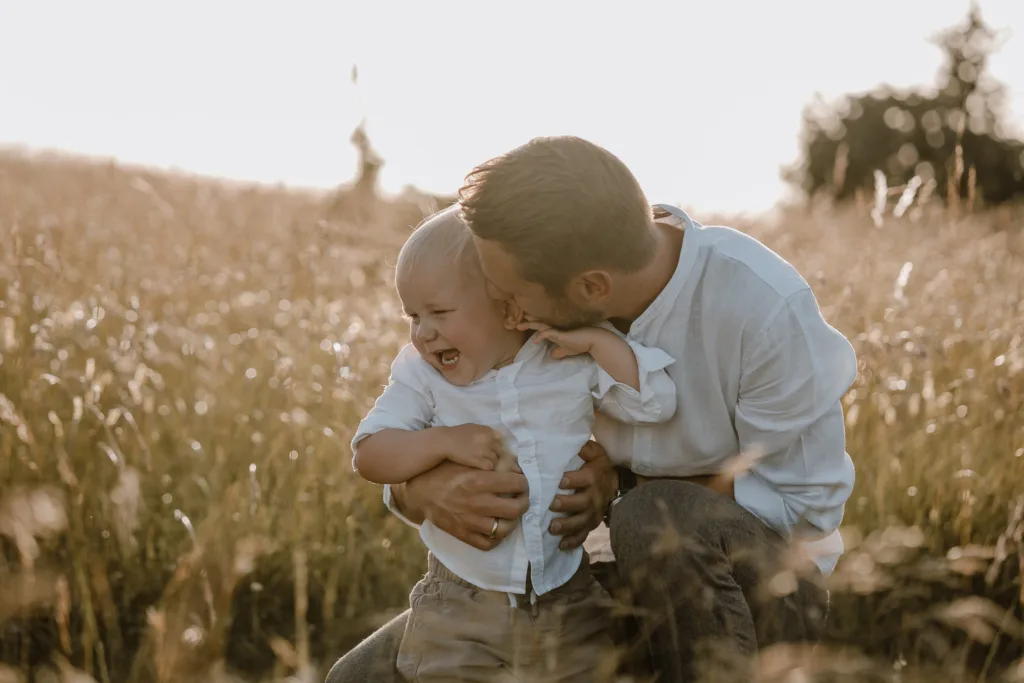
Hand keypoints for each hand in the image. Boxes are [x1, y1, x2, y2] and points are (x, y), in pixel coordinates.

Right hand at [404, 461, 529, 550]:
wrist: (419, 491)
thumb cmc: (443, 471)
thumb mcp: (466, 459)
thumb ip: (491, 461)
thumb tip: (515, 464)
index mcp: (478, 481)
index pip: (516, 483)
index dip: (523, 482)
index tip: (522, 482)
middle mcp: (476, 503)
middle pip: (515, 509)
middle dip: (524, 502)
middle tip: (522, 498)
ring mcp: (470, 522)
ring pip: (504, 529)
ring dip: (513, 522)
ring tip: (511, 514)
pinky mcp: (462, 534)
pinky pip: (487, 544)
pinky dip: (497, 539)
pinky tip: (497, 528)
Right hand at [442, 424, 506, 470]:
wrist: (444, 441)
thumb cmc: (457, 433)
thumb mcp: (474, 427)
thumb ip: (486, 431)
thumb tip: (498, 437)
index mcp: (488, 431)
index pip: (502, 440)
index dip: (499, 445)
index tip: (495, 449)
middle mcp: (489, 440)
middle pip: (500, 451)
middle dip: (495, 455)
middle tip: (487, 458)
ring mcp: (484, 451)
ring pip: (496, 460)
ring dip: (491, 462)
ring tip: (482, 463)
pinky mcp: (478, 461)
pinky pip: (490, 466)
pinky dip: (486, 468)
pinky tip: (480, 467)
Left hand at [516, 321, 600, 359]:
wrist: (593, 340)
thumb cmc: (581, 343)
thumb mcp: (566, 350)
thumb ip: (558, 352)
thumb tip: (551, 356)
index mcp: (555, 333)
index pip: (541, 329)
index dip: (532, 327)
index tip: (522, 327)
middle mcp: (555, 330)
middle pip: (539, 325)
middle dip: (528, 323)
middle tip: (517, 324)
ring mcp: (558, 331)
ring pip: (541, 326)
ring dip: (531, 325)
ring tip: (520, 325)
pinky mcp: (562, 334)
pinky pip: (549, 333)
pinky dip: (541, 336)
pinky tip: (535, 341)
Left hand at [548, 440, 616, 549]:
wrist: (615, 483)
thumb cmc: (598, 466)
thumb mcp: (596, 452)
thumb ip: (585, 447)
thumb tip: (575, 442)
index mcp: (593, 477)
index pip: (585, 479)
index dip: (573, 480)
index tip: (561, 479)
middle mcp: (594, 497)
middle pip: (582, 503)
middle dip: (567, 504)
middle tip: (551, 504)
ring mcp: (593, 513)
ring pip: (581, 522)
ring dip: (567, 526)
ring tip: (552, 527)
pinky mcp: (591, 524)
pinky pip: (583, 535)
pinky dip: (573, 541)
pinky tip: (561, 545)